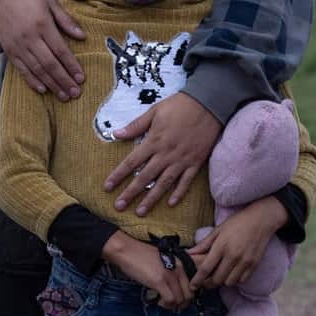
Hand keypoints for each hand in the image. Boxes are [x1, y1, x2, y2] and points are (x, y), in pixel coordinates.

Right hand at [0, 0, 85, 99]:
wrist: (0, 2)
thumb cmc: (29, 3)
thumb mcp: (50, 4)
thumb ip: (67, 20)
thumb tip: (83, 36)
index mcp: (43, 25)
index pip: (60, 50)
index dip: (71, 65)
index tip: (81, 78)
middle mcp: (30, 38)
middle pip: (50, 64)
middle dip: (64, 80)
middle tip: (75, 93)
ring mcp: (19, 47)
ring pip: (37, 70)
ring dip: (52, 85)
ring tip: (64, 96)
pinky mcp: (10, 53)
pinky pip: (22, 70)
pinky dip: (33, 81)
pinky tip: (44, 90)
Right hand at [102, 232, 193, 309]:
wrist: (128, 250)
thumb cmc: (142, 255)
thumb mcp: (164, 260)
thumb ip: (172, 271)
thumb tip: (176, 287)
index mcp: (181, 263)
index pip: (192, 285)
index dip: (187, 296)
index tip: (179, 299)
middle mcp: (178, 269)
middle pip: (189, 295)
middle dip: (182, 304)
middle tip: (173, 305)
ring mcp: (169, 275)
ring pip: (180, 299)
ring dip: (172, 305)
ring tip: (164, 303)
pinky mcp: (159, 281)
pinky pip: (169, 300)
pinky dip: (165, 304)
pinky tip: (158, 301)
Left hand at [104, 93, 221, 215]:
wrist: (208, 103)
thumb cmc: (179, 105)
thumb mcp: (154, 111)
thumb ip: (136, 125)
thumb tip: (116, 134)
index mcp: (153, 141)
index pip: (131, 162)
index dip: (118, 175)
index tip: (107, 187)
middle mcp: (166, 154)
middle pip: (144, 177)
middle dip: (130, 193)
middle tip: (119, 206)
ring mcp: (181, 160)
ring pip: (164, 184)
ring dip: (151, 199)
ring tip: (140, 212)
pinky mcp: (196, 162)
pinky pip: (186, 181)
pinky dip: (179, 193)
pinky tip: (171, 204)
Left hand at [189, 197, 288, 289]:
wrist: (261, 219)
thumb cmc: (237, 222)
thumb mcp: (218, 230)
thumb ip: (203, 244)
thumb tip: (189, 254)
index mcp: (221, 246)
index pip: (206, 268)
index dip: (197, 280)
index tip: (192, 286)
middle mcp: (233, 256)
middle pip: (217, 279)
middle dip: (208, 283)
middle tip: (205, 282)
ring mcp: (244, 261)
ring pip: (229, 282)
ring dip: (222, 281)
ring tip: (220, 275)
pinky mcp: (254, 264)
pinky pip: (241, 280)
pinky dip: (235, 279)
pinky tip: (232, 272)